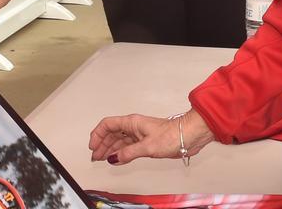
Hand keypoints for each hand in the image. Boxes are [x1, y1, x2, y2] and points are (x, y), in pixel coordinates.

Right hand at [88, 110, 213, 164]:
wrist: (189, 136)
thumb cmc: (172, 135)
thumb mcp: (147, 146)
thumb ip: (128, 153)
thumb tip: (113, 158)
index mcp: (132, 123)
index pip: (108, 124)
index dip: (98, 134)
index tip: (93, 146)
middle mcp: (134, 127)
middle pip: (111, 133)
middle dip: (102, 144)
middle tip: (95, 156)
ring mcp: (139, 134)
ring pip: (119, 140)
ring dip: (109, 149)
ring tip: (102, 159)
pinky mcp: (146, 142)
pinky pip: (128, 147)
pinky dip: (120, 153)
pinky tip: (116, 159)